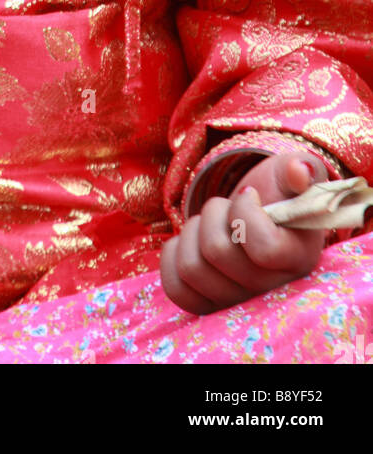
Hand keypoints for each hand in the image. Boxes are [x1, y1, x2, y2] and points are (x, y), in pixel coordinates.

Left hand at [160, 151, 328, 314]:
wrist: (257, 212)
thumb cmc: (279, 193)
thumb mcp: (292, 175)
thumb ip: (300, 167)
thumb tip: (300, 172)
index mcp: (299, 260)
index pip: (264, 248)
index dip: (245, 212)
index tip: (250, 195)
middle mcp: (271, 292)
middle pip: (217, 252)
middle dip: (214, 214)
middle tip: (228, 210)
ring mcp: (238, 304)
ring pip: (192, 269)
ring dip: (194, 232)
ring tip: (213, 225)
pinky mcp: (208, 307)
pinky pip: (175, 288)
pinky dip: (175, 254)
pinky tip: (192, 242)